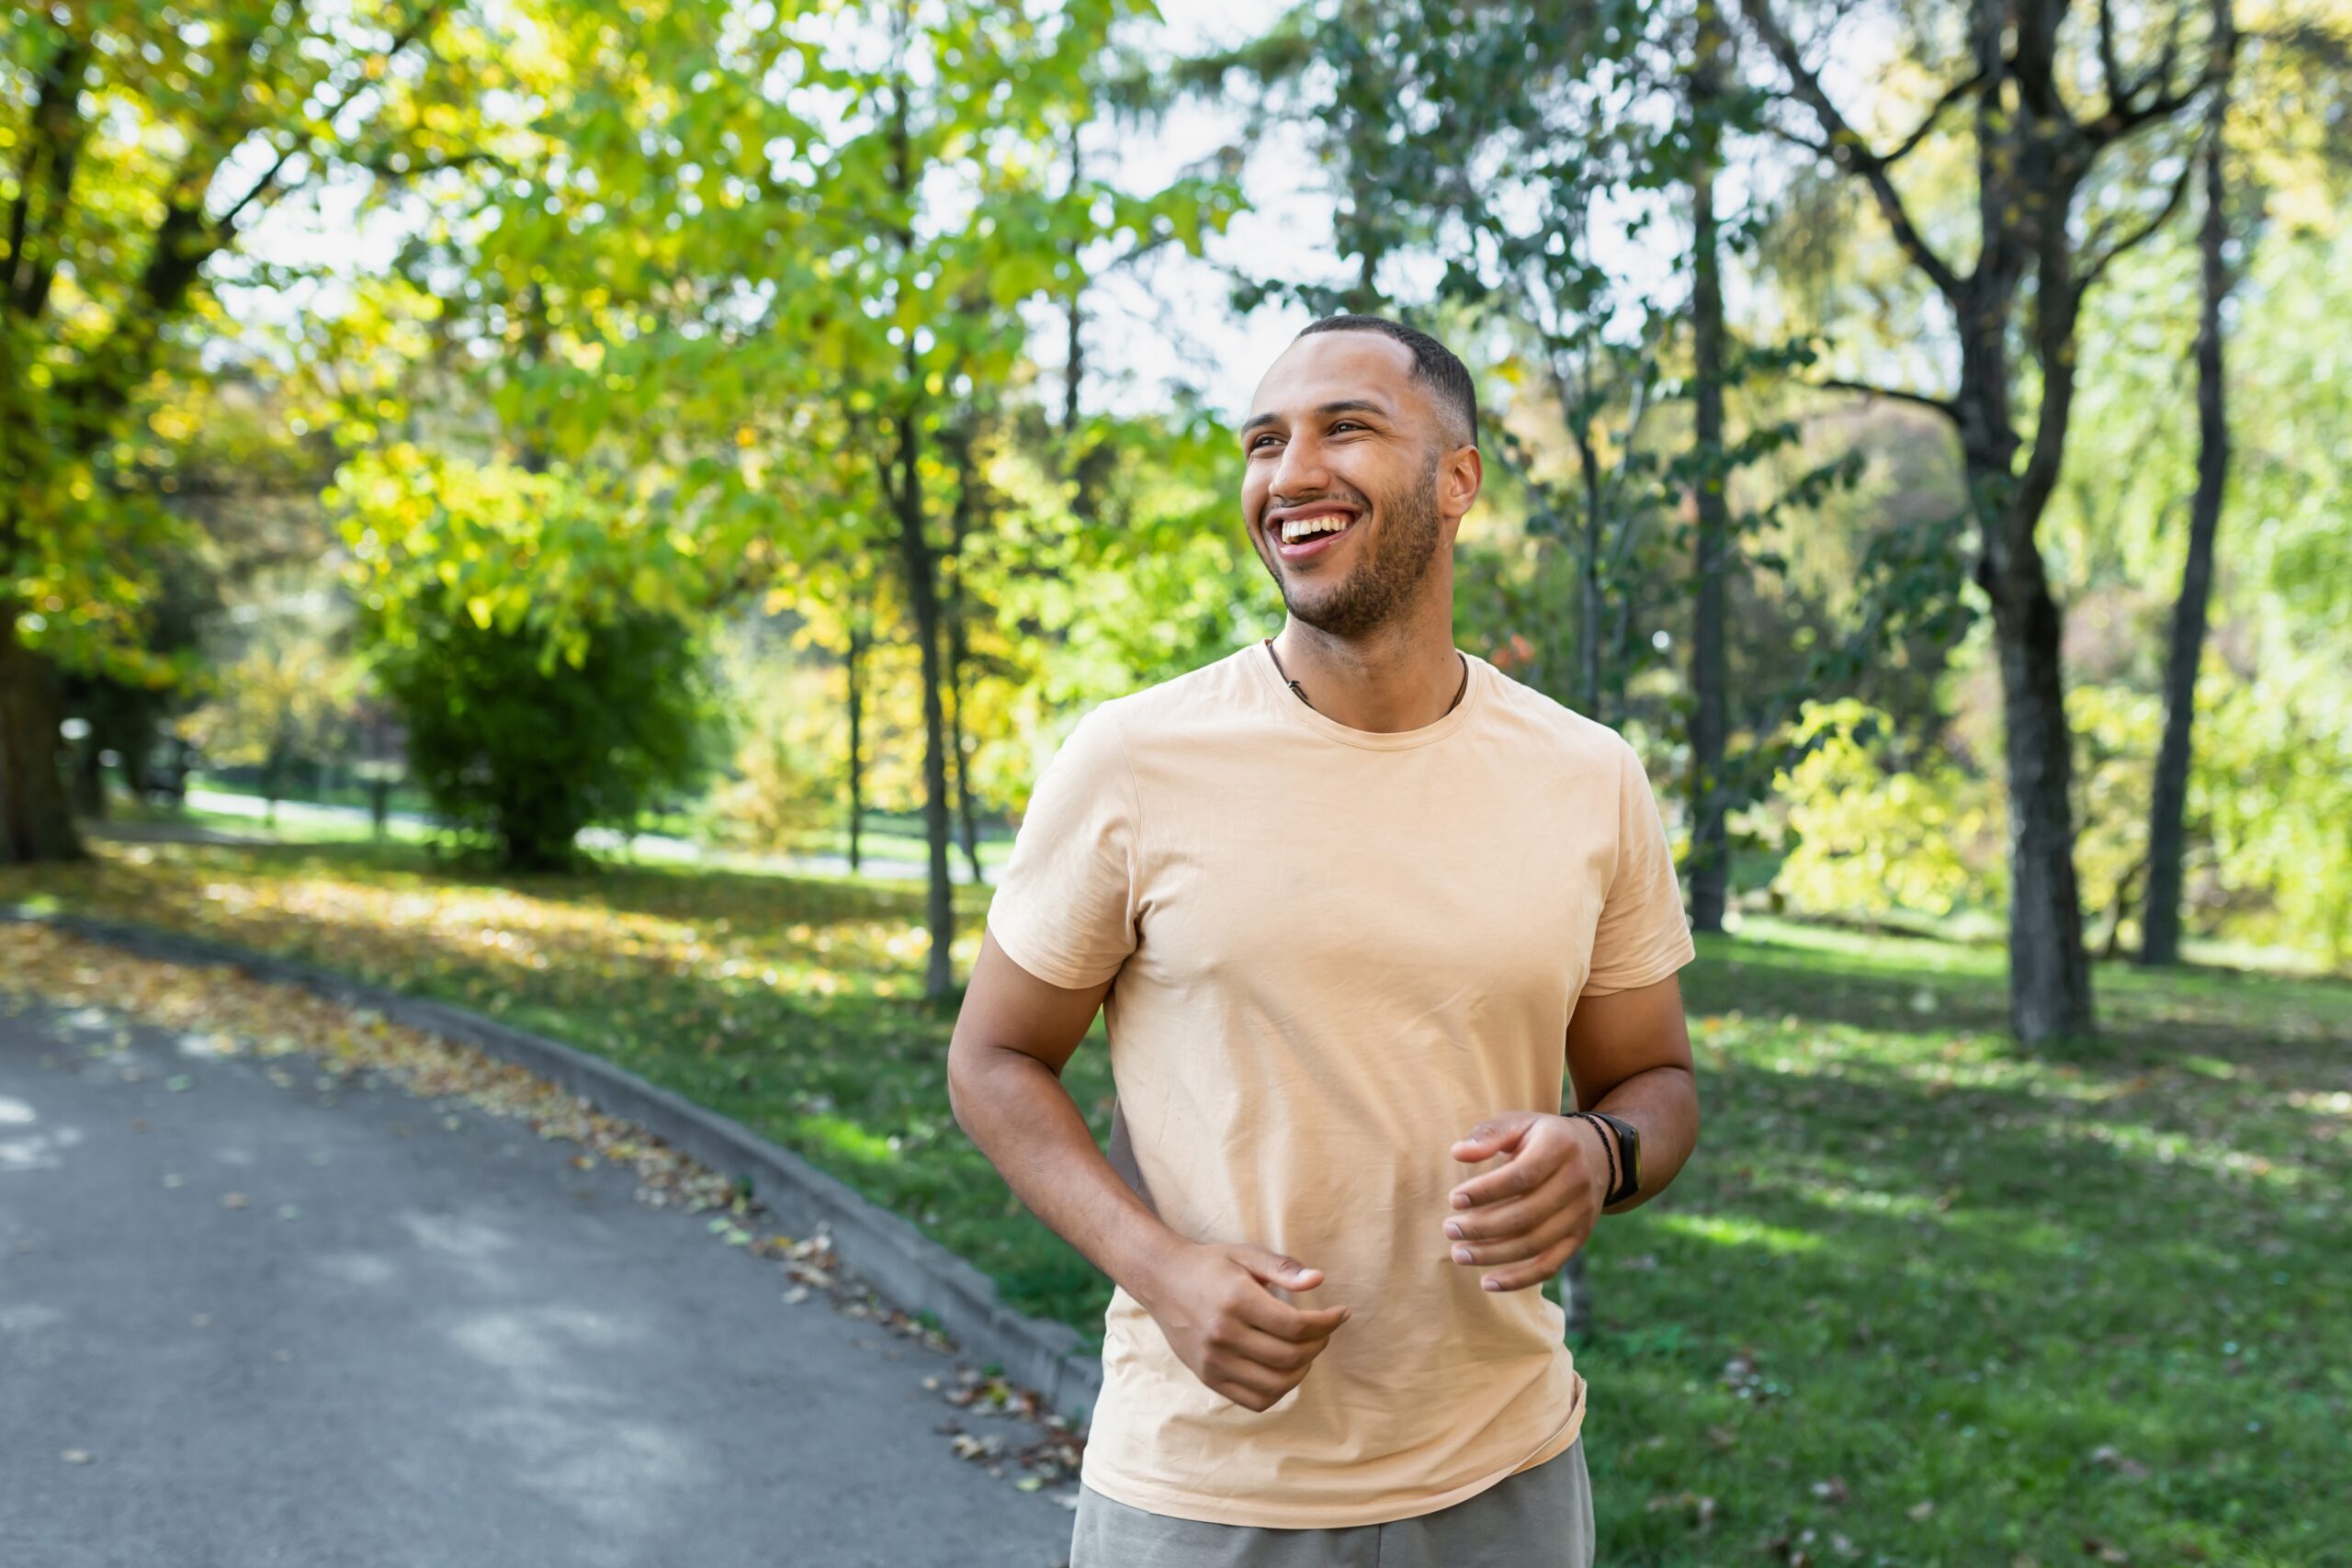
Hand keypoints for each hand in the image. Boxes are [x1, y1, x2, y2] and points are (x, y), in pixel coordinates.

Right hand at [1138, 1242, 1352, 1412]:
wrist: (1162, 1281)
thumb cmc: (1210, 1265)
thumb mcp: (1245, 1254)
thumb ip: (1282, 1268)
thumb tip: (1318, 1281)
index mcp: (1236, 1300)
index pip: (1295, 1325)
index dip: (1327, 1323)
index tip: (1341, 1314)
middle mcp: (1223, 1334)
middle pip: (1290, 1357)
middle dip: (1319, 1345)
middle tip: (1324, 1331)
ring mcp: (1214, 1361)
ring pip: (1276, 1384)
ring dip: (1303, 1370)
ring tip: (1307, 1351)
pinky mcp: (1208, 1378)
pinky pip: (1254, 1400)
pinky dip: (1278, 1390)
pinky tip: (1284, 1369)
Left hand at [1444, 1111, 1610, 1291]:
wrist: (1596, 1155)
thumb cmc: (1541, 1138)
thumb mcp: (1519, 1123)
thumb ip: (1489, 1135)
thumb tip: (1458, 1153)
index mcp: (1559, 1147)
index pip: (1522, 1176)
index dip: (1486, 1191)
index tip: (1454, 1199)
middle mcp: (1576, 1182)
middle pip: (1527, 1215)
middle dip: (1483, 1227)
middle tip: (1449, 1229)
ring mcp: (1581, 1214)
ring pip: (1535, 1244)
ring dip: (1493, 1255)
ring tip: (1459, 1254)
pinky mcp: (1579, 1239)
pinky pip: (1550, 1266)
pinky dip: (1518, 1279)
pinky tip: (1488, 1283)